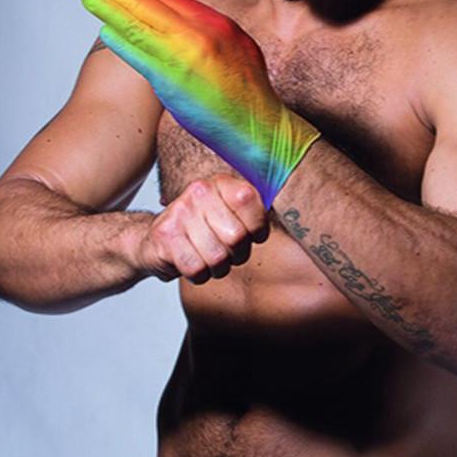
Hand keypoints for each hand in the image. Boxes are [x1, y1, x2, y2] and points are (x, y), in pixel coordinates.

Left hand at [81, 0, 319, 208]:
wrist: (262, 132)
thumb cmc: (252, 102)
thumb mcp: (243, 55)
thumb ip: (217, 39)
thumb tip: (195, 31)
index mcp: (222, 27)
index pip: (178, 1)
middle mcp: (205, 35)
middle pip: (156, 7)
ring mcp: (189, 56)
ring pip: (143, 27)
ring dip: (113, 10)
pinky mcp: (176, 80)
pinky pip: (142, 56)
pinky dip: (122, 42)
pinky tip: (106, 33)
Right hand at [136, 174, 268, 283]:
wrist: (157, 240)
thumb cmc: (204, 230)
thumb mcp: (231, 214)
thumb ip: (257, 210)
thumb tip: (298, 208)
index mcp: (221, 183)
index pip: (251, 202)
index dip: (256, 228)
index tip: (250, 234)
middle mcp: (199, 191)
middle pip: (237, 237)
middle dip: (236, 254)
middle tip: (225, 250)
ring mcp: (179, 212)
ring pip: (218, 257)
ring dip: (217, 267)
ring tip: (207, 257)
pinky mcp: (165, 236)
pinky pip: (197, 268)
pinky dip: (199, 274)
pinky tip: (192, 262)